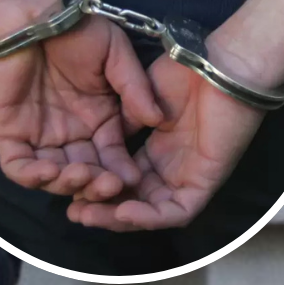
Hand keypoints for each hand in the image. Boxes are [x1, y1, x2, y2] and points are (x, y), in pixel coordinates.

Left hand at [0, 11, 163, 195]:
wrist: (27, 13)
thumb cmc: (74, 28)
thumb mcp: (115, 54)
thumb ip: (135, 89)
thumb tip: (159, 121)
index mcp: (98, 118)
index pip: (112, 156)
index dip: (121, 171)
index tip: (133, 180)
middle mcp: (70, 131)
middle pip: (85, 172)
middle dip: (97, 185)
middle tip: (108, 185)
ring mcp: (38, 133)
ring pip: (54, 176)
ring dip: (68, 184)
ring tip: (81, 175)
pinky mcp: (9, 131)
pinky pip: (18, 166)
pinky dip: (32, 176)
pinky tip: (50, 171)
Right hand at [67, 55, 264, 230]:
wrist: (216, 64)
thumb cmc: (183, 73)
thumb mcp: (138, 101)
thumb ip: (119, 124)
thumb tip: (95, 144)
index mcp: (156, 152)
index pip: (122, 180)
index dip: (95, 186)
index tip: (67, 186)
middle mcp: (171, 169)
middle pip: (133, 202)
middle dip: (101, 210)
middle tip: (73, 213)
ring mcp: (188, 177)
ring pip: (151, 214)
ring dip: (119, 220)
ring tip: (88, 216)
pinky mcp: (206, 181)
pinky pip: (176, 212)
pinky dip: (149, 217)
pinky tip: (122, 210)